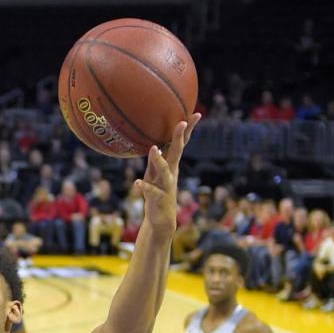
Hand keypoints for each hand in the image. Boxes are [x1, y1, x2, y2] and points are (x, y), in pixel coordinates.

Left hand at [135, 113, 200, 235]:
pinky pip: (151, 191)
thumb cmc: (157, 192)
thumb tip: (154, 141)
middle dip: (179, 137)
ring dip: (158, 160)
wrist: (161, 219)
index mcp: (171, 165)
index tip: (196, 114)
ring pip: (164, 171)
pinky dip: (145, 186)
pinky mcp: (157, 199)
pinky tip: (137, 182)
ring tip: (153, 148)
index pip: (181, 144)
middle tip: (182, 122)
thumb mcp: (154, 173)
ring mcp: (165, 185)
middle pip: (177, 152)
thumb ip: (155, 158)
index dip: (188, 129)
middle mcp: (171, 173)